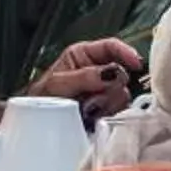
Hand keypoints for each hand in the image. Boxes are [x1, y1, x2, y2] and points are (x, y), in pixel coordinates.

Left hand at [26, 38, 144, 120]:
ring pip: (122, 93)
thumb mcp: (58, 84)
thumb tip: (112, 72)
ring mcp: (102, 91)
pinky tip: (92, 116)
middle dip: (109, 87)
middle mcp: (96, 71)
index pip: (111, 47)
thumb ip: (85, 77)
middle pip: (121, 73)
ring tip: (86, 108)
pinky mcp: (105, 109)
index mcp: (83, 55)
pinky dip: (107, 114)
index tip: (135, 63)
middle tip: (91, 96)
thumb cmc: (40, 99)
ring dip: (105, 103)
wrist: (34, 124)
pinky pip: (119, 110)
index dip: (126, 52)